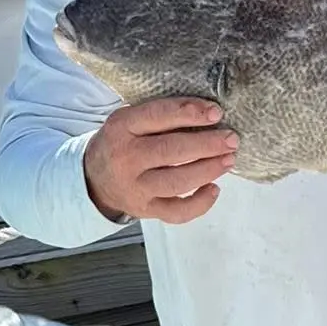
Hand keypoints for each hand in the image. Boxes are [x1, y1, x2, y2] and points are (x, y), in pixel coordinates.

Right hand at [84, 98, 237, 223]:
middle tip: (231, 139)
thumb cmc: (123, 143)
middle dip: (207, 144)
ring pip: (177, 181)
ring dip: (208, 170)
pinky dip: (200, 204)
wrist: (94, 179)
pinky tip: (214, 189)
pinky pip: (177, 212)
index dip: (189, 113)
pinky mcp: (145, 210)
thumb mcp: (129, 121)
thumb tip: (208, 113)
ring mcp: (135, 188)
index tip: (216, 113)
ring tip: (229, 160)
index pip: (157, 116)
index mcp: (121, 128)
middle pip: (171, 151)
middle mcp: (126, 159)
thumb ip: (160, 116)